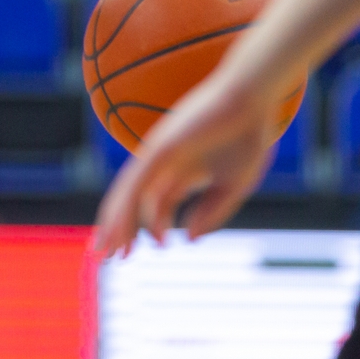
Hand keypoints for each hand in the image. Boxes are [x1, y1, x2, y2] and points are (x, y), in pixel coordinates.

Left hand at [93, 48, 301, 255]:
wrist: (252, 101)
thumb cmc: (247, 138)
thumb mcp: (233, 186)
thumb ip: (212, 213)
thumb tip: (187, 238)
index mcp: (182, 172)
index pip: (155, 205)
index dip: (151, 229)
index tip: (158, 249)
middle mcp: (164, 164)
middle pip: (133, 201)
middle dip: (120, 229)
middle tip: (107, 258)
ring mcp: (159, 154)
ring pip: (128, 193)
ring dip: (116, 222)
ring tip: (108, 248)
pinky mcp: (160, 147)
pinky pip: (136, 180)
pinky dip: (126, 204)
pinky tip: (119, 224)